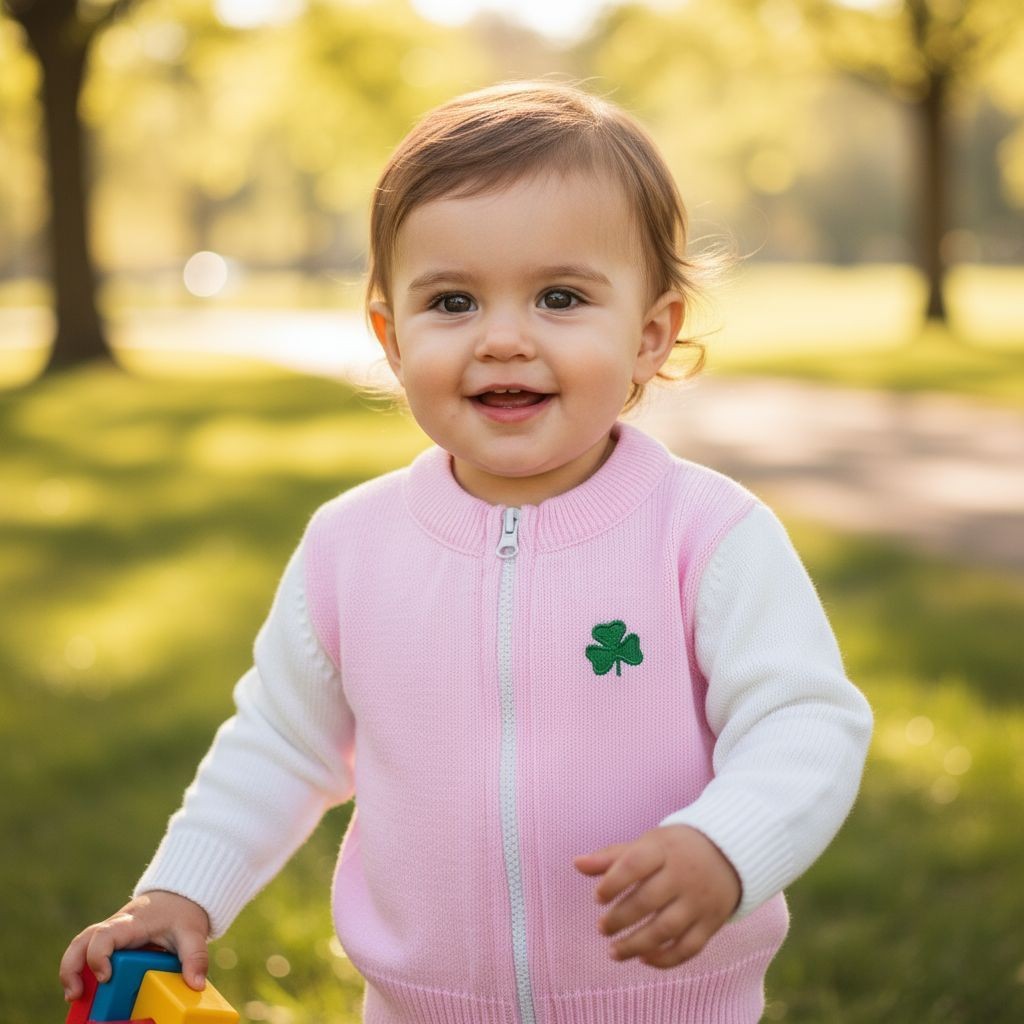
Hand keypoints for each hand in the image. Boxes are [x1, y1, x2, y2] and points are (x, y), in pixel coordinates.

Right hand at [59, 891, 210, 1001]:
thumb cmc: (182, 912)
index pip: (104, 934)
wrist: (179, 896)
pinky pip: (89, 954)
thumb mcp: (193, 933)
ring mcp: (112, 935)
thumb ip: (195, 957)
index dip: (98, 956)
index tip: (106, 977)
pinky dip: (83, 972)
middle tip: (74, 994)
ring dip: (72, 970)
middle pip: (81, 941)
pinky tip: (87, 993)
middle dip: (72, 967)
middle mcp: (116, 927)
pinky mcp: (112, 944)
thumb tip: (195, 985)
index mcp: (132, 923)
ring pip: (80, 946)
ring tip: (75, 997)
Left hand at [573, 824, 740, 968]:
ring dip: (636, 944)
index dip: (612, 883)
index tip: (597, 898)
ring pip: (666, 928)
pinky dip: (666, 958)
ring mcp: (698, 901)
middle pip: (647, 901)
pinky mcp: (711, 922)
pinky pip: (689, 947)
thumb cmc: (677, 849)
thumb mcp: (648, 844)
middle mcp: (683, 875)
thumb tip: (576, 863)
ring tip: (613, 952)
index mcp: (664, 849)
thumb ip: (613, 857)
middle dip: (620, 918)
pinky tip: (644, 959)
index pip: (634, 865)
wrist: (729, 852)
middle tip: (602, 928)